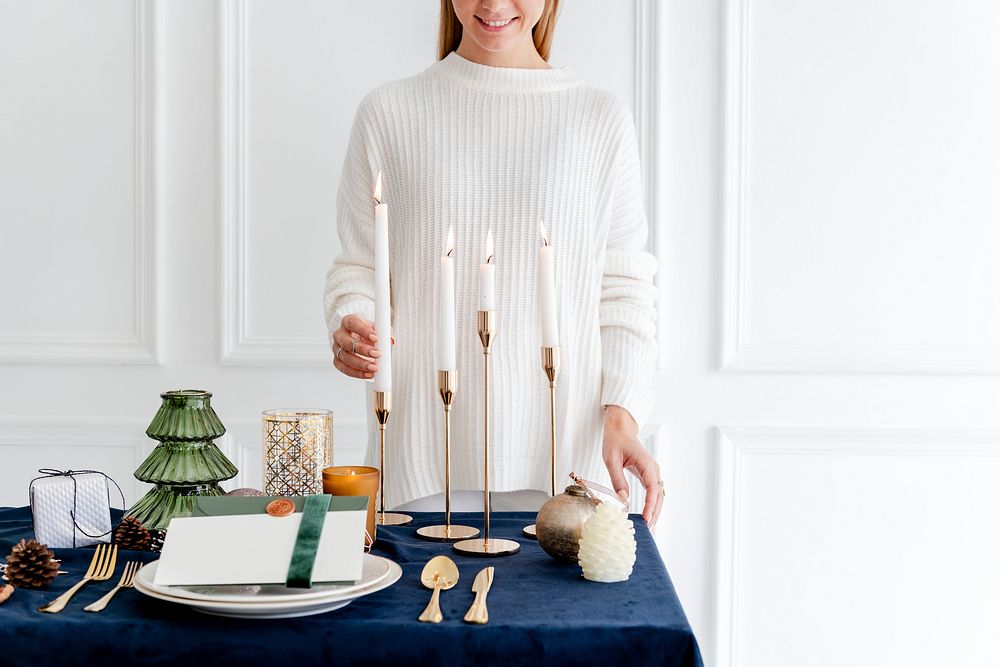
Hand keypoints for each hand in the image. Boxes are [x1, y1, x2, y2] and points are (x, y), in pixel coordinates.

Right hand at [331, 314, 380, 379]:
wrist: (361, 340)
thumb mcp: (376, 329)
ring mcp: (336, 348)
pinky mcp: (337, 360)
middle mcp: (339, 334)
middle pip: (347, 342)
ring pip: (345, 357)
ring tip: (374, 367)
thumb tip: (390, 340)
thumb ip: (384, 333)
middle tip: (377, 354)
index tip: (376, 338)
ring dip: (361, 364)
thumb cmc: (367, 333)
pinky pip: (344, 368)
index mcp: (348, 321)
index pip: (353, 323)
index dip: (364, 331)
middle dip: (363, 350)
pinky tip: (368, 374)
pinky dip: (357, 373)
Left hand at [602, 405, 662, 527]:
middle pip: (659, 495)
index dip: (650, 504)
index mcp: (646, 464)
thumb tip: (623, 499)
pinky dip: (652, 504)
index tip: (646, 518)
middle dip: (655, 512)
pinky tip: (647, 515)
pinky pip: (654, 492)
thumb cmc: (615, 442)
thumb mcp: (611, 460)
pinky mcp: (649, 475)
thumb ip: (617, 479)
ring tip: (648, 526)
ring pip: (658, 495)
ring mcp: (653, 472)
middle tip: (647, 528)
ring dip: (655, 510)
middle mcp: (653, 469)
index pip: (652, 488)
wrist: (620, 430)